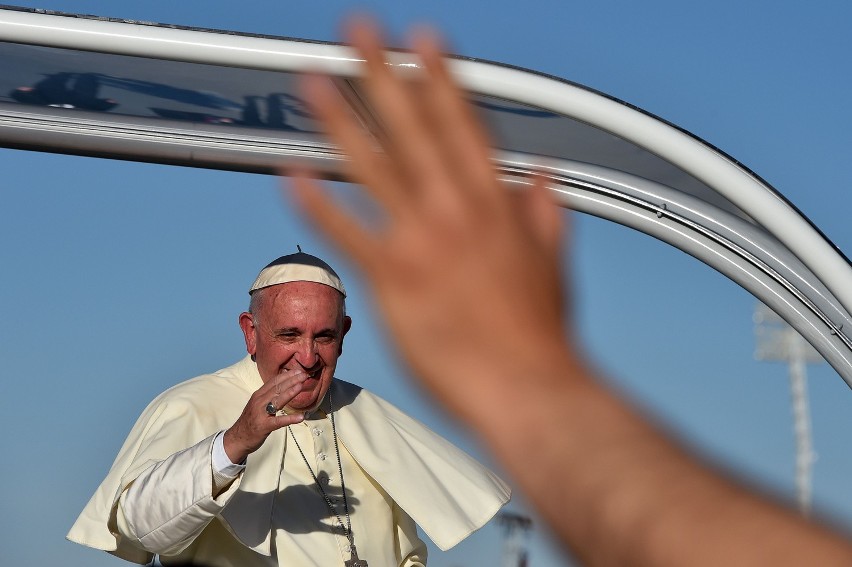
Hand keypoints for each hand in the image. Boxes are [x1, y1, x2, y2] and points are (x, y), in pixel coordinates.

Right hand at [223, 369, 307, 463]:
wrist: (238, 438)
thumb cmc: (251, 420)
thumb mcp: (258, 404)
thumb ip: (268, 395)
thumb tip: (283, 386)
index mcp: (259, 395)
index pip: (274, 381)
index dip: (286, 375)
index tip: (298, 370)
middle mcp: (259, 401)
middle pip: (277, 388)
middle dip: (291, 380)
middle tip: (304, 374)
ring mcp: (261, 413)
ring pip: (277, 400)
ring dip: (290, 393)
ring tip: (301, 386)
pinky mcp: (264, 426)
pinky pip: (279, 421)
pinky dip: (290, 419)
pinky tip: (300, 417)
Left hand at [289, 18, 576, 423]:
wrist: (528, 389)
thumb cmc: (540, 333)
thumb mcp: (553, 261)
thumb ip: (545, 211)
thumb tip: (544, 176)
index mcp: (495, 204)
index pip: (463, 124)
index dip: (440, 76)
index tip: (422, 39)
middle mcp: (457, 211)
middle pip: (413, 128)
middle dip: (383, 73)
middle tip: (357, 31)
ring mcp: (423, 242)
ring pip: (374, 167)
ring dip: (341, 119)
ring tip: (312, 79)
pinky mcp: (394, 280)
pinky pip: (348, 233)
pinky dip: (318, 202)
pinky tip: (290, 171)